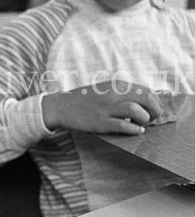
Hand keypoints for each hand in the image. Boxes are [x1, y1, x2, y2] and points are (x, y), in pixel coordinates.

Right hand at [42, 80, 160, 134]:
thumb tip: (143, 101)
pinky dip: (134, 129)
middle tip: (154, 117)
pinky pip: (122, 125)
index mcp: (115, 85)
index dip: (155, 100)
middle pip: (145, 98)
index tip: (153, 109)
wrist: (61, 107)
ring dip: (145, 118)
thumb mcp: (104, 90)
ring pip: (135, 110)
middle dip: (155, 109)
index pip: (145, 90)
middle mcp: (112, 94)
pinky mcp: (100, 122)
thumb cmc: (84, 100)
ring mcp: (106, 108)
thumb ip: (122, 93)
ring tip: (144, 123)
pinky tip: (137, 130)